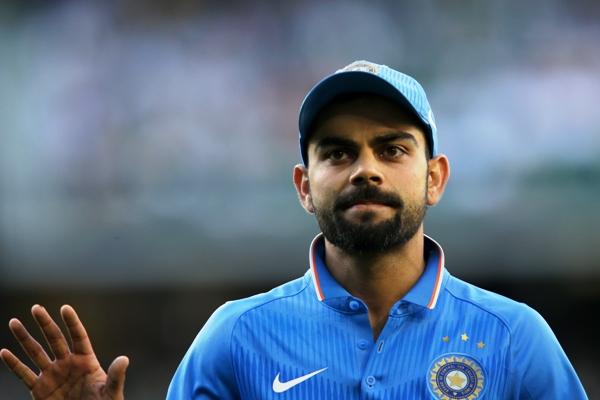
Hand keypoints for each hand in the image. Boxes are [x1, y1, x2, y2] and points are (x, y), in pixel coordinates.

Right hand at [1, 305, 128, 398]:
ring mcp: (52, 375)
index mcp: (86, 360)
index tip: (65, 308)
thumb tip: (125, 359)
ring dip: (24, 338)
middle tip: (36, 307)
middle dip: (45, 323)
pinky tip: (4, 352)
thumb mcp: (112, 391)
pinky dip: (13, 364)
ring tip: (13, 322)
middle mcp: (67, 363)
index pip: (78, 336)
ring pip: (36, 352)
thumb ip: (116, 376)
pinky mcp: (40, 389)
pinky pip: (24, 374)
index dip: (72, 322)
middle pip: (55, 339)